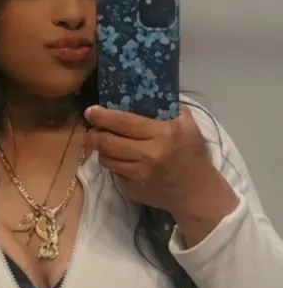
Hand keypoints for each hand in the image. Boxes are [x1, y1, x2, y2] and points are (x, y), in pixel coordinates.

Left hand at [85, 105, 220, 215]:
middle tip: (91, 128)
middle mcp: (148, 155)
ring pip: (106, 159)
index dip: (103, 116)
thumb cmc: (193, 155)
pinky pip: (114, 172)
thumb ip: (169, 109)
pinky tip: (120, 159)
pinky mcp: (133, 189)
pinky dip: (113, 164)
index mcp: (163, 134)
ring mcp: (139, 175)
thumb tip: (144, 94)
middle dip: (93, 134)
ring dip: (101, 150)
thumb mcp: (188, 126)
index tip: (91, 111)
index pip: (124, 122)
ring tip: (103, 143)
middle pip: (108, 142)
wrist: (196, 192)